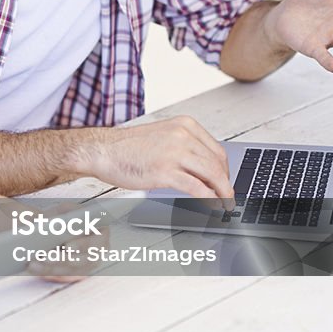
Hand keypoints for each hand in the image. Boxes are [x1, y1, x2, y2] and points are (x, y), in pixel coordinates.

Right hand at [85, 116, 233, 202]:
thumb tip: (204, 169)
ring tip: (225, 205)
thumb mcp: (163, 137)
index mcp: (184, 125)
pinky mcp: (165, 171)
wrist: (104, 150)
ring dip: (223, 193)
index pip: (217, 150)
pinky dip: (209, 199)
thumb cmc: (128, 147)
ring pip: (212, 175)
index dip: (225, 170)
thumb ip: (184, 148)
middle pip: (217, 163)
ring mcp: (174, 153)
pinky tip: (212, 206)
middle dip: (227, 184)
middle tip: (229, 198)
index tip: (227, 182)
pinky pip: (197, 187)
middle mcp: (182, 136)